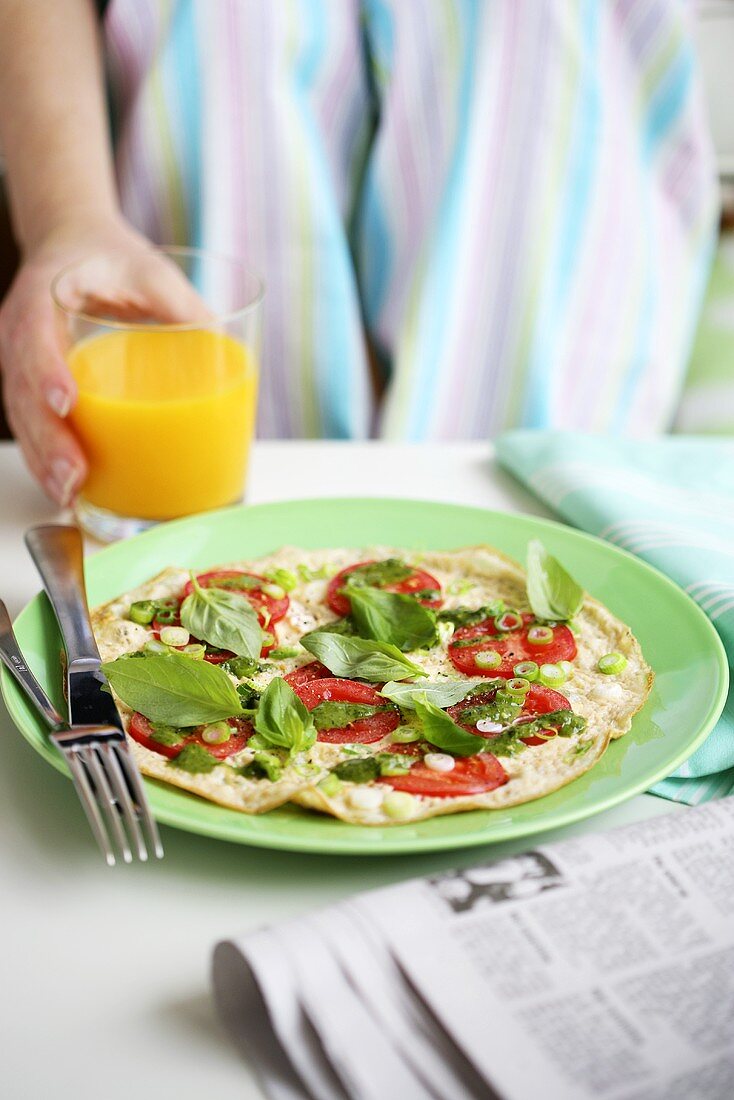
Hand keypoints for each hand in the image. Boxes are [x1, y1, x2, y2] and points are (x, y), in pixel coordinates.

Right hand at [0, 218, 208, 504]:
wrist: (72, 244)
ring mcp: (21, 361)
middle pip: (22, 389)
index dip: (44, 367)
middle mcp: (21, 330)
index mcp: (44, 293)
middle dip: (48, 438)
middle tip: (75, 475)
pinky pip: (31, 425)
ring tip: (70, 495)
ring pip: (22, 416)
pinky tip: (67, 491)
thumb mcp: (150, 269)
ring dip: (44, 460)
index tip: (64, 401)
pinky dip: (46, 459)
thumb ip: (183, 304)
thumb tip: (227, 351)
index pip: (33, 332)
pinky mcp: (31, 386)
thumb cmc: (111, 257)